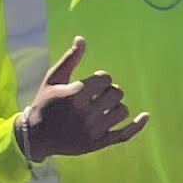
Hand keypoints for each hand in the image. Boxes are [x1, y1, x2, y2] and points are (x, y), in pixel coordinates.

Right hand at [16, 37, 142, 163]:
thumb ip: (70, 59)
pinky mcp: (98, 143)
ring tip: (104, 106)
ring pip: (121, 111)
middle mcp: (85, 114)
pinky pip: (124, 134)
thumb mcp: (53, 79)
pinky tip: (145, 116)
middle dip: (109, 90)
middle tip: (98, 95)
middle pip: (116, 93)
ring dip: (116, 106)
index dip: (101, 78)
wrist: (36, 136)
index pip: (104, 79)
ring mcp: (93, 131)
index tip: (92, 83)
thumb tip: (82, 39)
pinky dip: (137, 125)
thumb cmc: (45, 103)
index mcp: (74, 95)